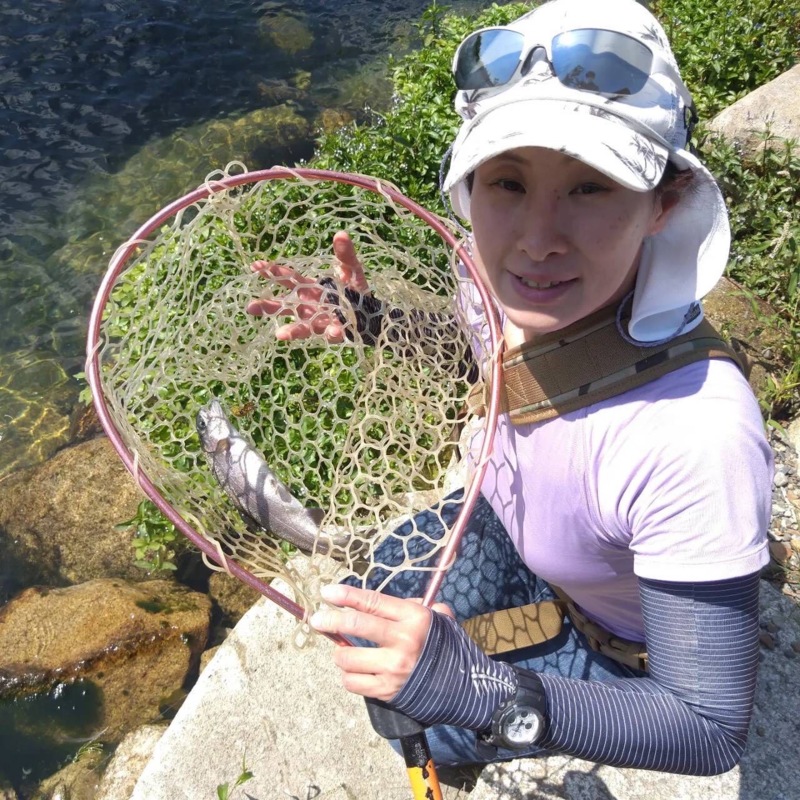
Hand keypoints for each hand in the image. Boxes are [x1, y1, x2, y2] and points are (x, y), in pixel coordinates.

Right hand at [246, 231, 369, 342]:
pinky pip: (332, 333)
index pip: (287, 278)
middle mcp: (309, 306)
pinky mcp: (335, 332)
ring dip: (291, 330)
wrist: (371, 313)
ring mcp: (320, 321)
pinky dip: (332, 332)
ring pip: (302, 327)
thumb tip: (341, 234)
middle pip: (285, 307)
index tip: (255, 266)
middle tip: (250, 307)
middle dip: (268, 307)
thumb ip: (345, 254)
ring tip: (278, 335)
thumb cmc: (356, 289)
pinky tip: (333, 331)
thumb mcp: (351, 269)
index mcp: (310, 288)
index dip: (272, 272)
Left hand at [309, 583, 454, 702]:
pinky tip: (354, 672)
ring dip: (340, 653)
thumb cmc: (446, 647)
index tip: (326, 592)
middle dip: (330, 620)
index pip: (372, 601)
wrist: (465, 688)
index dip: (346, 595)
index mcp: (414, 617)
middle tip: (317, 619)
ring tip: (343, 651)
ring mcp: (394, 667)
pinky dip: (348, 676)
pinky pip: (353, 683)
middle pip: (355, 624)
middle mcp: (403, 640)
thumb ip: (412, 607)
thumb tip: (382, 603)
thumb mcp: (437, 618)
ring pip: (348, 657)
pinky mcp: (387, 691)